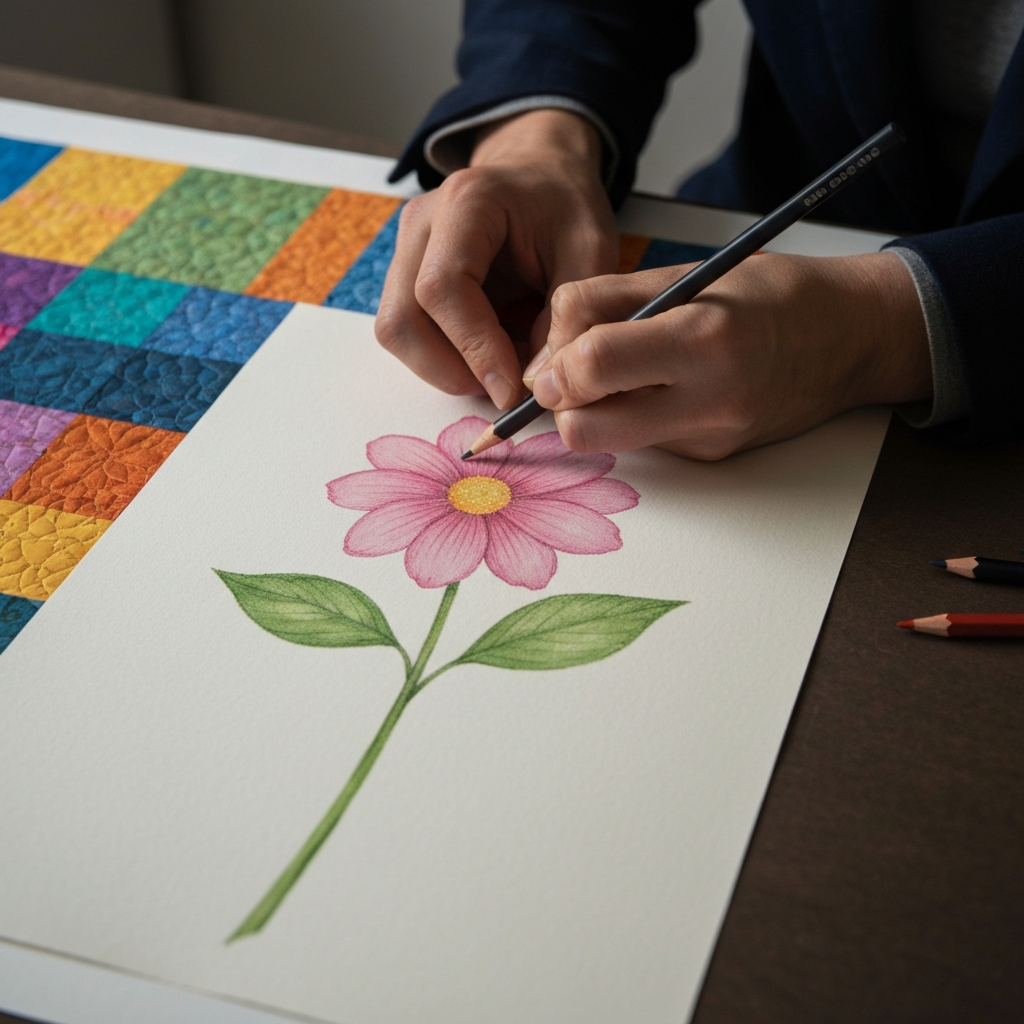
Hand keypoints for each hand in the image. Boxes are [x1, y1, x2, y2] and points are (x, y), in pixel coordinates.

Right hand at [375, 110, 617, 409]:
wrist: (538, 175)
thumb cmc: (565, 206)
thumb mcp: (590, 250)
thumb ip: (570, 316)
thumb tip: (537, 383)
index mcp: (467, 201)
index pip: (442, 288)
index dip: (474, 349)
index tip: (512, 390)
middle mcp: (421, 223)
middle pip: (402, 320)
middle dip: (452, 370)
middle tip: (506, 389)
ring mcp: (404, 250)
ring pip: (397, 333)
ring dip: (446, 369)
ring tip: (503, 369)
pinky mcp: (404, 276)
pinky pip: (408, 333)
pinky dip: (445, 359)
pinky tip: (488, 355)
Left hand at [524, 251, 931, 458]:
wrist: (852, 339)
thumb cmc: (771, 295)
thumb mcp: (687, 274)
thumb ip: (606, 303)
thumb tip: (546, 354)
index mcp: (702, 338)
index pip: (593, 365)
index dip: (554, 365)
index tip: (553, 357)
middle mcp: (707, 400)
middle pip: (585, 430)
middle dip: (562, 404)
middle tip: (574, 376)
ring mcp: (709, 437)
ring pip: (609, 443)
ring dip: (594, 414)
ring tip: (620, 377)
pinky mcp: (711, 457)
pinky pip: (644, 443)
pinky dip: (636, 416)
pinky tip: (667, 388)